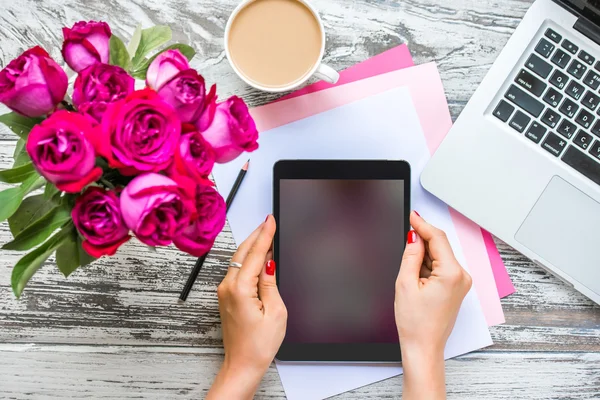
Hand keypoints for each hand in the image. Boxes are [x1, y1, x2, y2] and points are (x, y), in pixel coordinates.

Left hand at [207, 216, 286, 399]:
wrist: (242, 364)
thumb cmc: (258, 345)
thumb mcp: (275, 311)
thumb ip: (270, 283)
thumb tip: (270, 263)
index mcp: (240, 289)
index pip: (256, 254)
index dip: (265, 235)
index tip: (270, 220)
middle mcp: (227, 287)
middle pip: (243, 252)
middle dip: (257, 235)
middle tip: (268, 221)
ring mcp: (224, 291)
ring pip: (239, 260)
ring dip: (252, 246)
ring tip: (265, 234)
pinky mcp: (226, 296)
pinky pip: (237, 270)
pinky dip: (248, 259)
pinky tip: (258, 256)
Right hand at [395, 211, 471, 399]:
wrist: (424, 347)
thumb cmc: (416, 323)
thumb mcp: (405, 283)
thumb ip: (410, 255)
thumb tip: (414, 236)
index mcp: (452, 274)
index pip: (437, 238)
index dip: (422, 224)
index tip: (412, 215)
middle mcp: (461, 276)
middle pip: (440, 246)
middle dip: (421, 241)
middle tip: (404, 239)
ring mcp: (460, 282)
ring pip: (439, 256)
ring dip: (423, 256)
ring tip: (409, 277)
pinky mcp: (456, 287)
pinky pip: (441, 267)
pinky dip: (427, 266)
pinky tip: (415, 278)